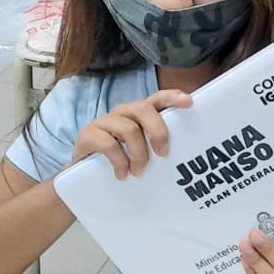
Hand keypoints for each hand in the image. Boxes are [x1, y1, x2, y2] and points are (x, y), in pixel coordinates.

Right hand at [69, 90, 190, 178]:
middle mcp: (121, 112)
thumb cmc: (121, 161)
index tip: (188, 102)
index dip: (172, 97)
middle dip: (158, 131)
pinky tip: (122, 175)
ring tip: (139, 172)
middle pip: (143, 109)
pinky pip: (108, 144)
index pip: (156, 98)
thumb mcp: (142, 152)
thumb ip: (157, 147)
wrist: (84, 176)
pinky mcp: (87, 134)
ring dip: (139, 154)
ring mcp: (103, 121)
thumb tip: (185, 155)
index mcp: (138, 114)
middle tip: (163, 155)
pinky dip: (119, 162)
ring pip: (129, 128)